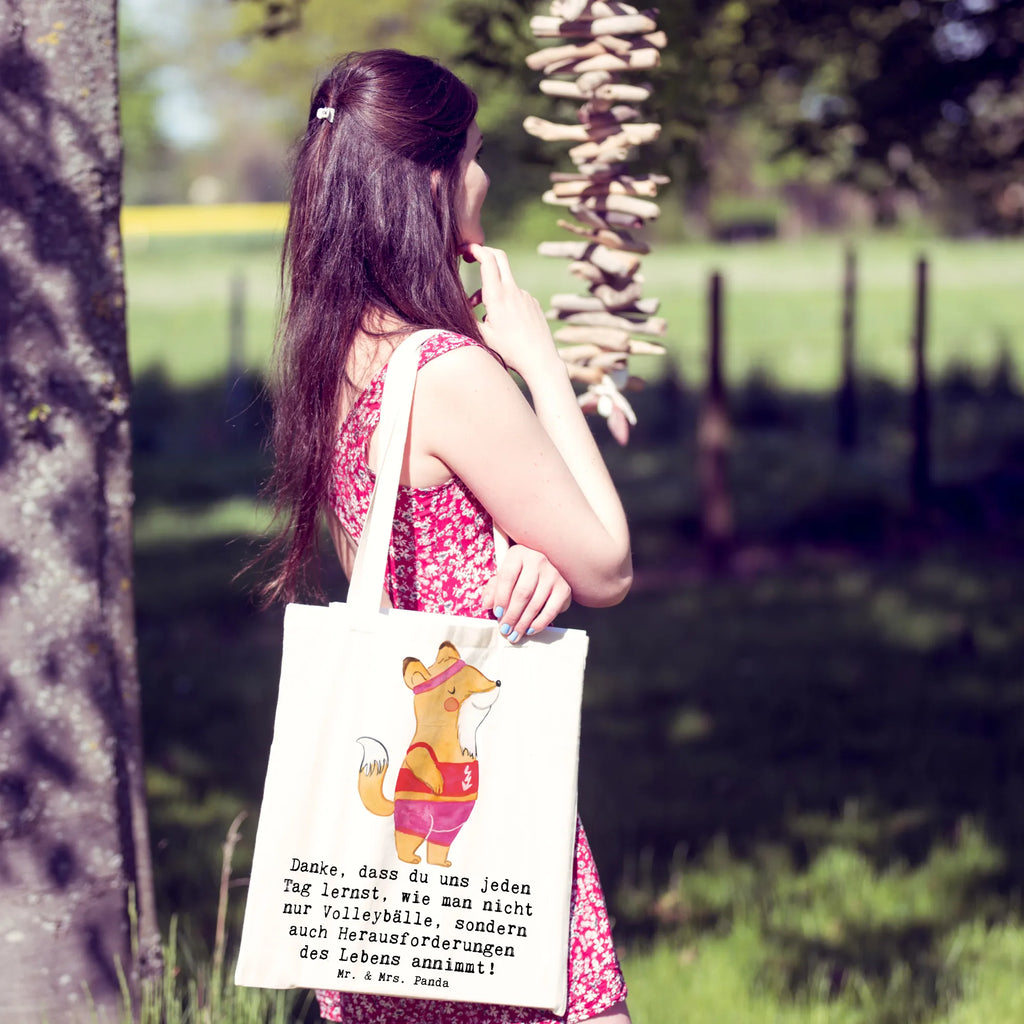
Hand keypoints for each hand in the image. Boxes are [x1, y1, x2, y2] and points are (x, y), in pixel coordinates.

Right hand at [464, 243, 561, 380]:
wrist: (540, 360)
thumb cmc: (510, 351)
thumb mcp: (482, 336)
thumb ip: (468, 317)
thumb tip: (456, 307)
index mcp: (498, 296)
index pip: (488, 260)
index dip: (475, 249)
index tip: (465, 249)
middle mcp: (513, 291)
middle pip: (499, 257)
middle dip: (484, 253)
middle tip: (471, 257)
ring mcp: (526, 296)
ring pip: (505, 282)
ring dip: (491, 289)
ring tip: (483, 314)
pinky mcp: (533, 303)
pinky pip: (515, 295)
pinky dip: (504, 301)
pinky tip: (504, 322)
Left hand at [481, 544, 571, 642]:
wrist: (545, 573)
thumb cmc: (519, 575)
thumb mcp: (503, 577)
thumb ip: (493, 589)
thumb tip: (487, 604)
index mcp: (518, 554)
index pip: (507, 576)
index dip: (500, 597)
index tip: (497, 613)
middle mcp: (537, 560)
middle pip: (522, 592)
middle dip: (512, 615)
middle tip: (505, 629)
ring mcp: (553, 574)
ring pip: (535, 603)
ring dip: (523, 623)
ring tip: (515, 633)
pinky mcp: (564, 588)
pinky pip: (551, 610)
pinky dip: (539, 623)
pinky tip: (530, 629)